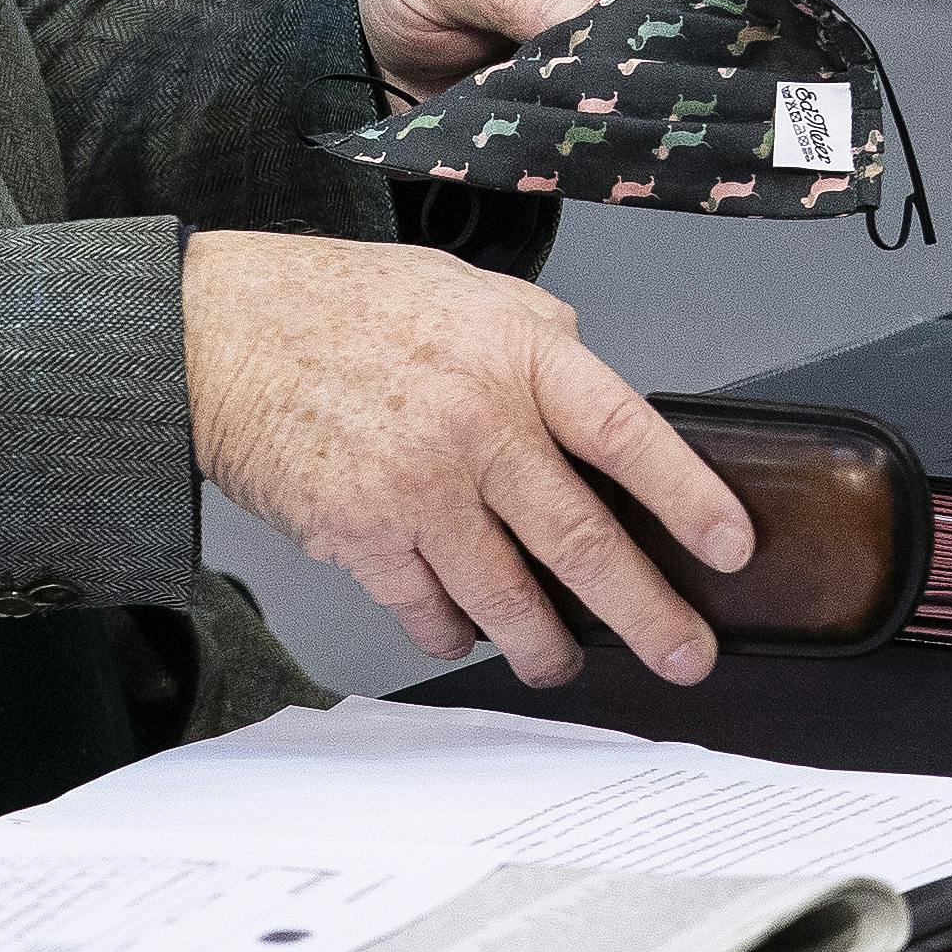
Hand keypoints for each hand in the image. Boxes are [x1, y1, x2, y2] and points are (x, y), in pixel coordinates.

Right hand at [182, 229, 751, 685]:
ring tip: (564, 660)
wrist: (221, 331)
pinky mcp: (361, 536)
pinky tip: (464, 629)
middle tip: (686, 656)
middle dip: (647, 614)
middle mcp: (475, 423)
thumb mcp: (467, 290)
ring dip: (548, 645)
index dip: (687, 496)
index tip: (730, 548)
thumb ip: (543, 343)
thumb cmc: (343, 305)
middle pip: (583, 542)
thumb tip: (601, 409)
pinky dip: (455, 632)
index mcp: (516, 353)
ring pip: (510, 600)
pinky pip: (431, 613)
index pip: (625, 431)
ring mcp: (416, 487)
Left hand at [357, 0, 758, 99]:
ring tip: (667, 116)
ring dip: (672, 92)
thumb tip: (591, 20)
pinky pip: (623, 117)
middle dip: (714, 37)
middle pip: (700, 3)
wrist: (360, 56)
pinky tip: (630, 145)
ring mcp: (600, 49)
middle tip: (703, 74)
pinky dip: (631, 131)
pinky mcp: (581, 104)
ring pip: (670, 68)